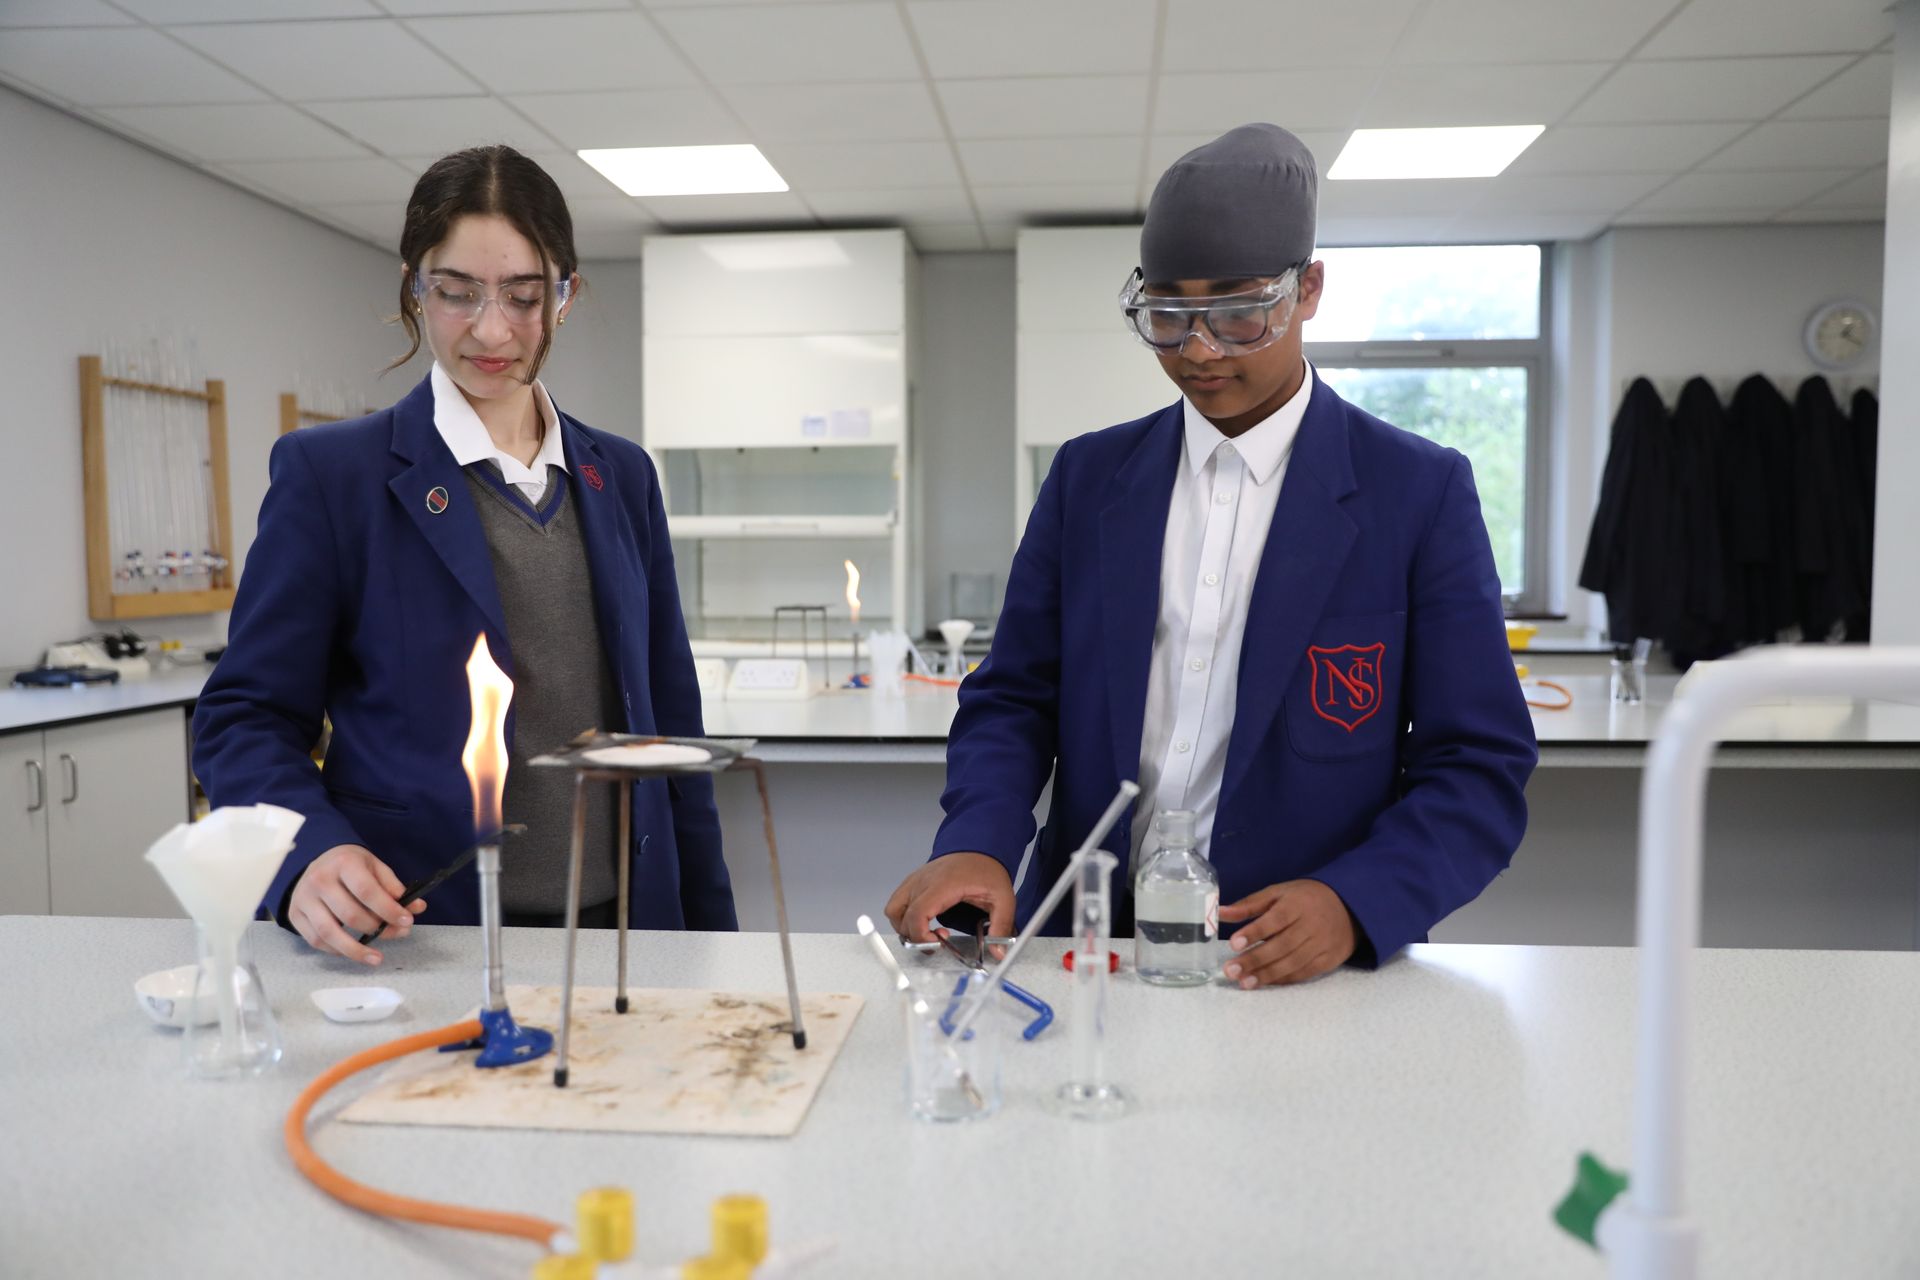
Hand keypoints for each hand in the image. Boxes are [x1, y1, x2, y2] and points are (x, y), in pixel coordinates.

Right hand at [288, 844, 425, 965]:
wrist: (318, 861)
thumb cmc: (351, 865)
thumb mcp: (375, 867)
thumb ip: (394, 888)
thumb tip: (417, 908)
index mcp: (343, 863)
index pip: (367, 891)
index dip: (388, 909)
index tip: (407, 921)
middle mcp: (319, 880)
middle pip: (350, 914)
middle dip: (378, 929)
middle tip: (398, 934)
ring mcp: (303, 899)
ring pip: (329, 932)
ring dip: (355, 950)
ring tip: (376, 958)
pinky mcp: (295, 915)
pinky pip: (316, 940)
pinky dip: (336, 950)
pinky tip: (354, 951)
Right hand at [884, 852, 1014, 944]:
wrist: (978, 846)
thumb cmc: (986, 870)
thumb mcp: (1003, 899)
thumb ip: (1001, 926)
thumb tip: (998, 952)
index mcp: (942, 886)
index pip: (916, 914)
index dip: (921, 936)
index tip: (937, 943)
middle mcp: (923, 882)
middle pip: (901, 918)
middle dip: (917, 936)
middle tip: (940, 939)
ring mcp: (914, 881)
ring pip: (893, 911)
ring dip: (906, 927)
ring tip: (928, 930)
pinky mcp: (912, 882)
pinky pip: (896, 903)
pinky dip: (903, 917)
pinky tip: (924, 919)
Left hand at [1216, 880, 1355, 987]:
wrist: (1349, 906)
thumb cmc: (1305, 898)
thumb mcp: (1279, 892)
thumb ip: (1250, 905)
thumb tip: (1220, 913)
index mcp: (1297, 904)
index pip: (1274, 920)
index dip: (1254, 932)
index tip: (1233, 944)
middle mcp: (1311, 925)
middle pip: (1281, 946)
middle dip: (1254, 960)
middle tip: (1231, 971)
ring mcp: (1322, 944)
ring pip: (1292, 963)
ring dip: (1266, 975)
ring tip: (1244, 982)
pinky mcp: (1329, 960)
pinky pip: (1304, 973)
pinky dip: (1284, 979)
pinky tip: (1265, 982)